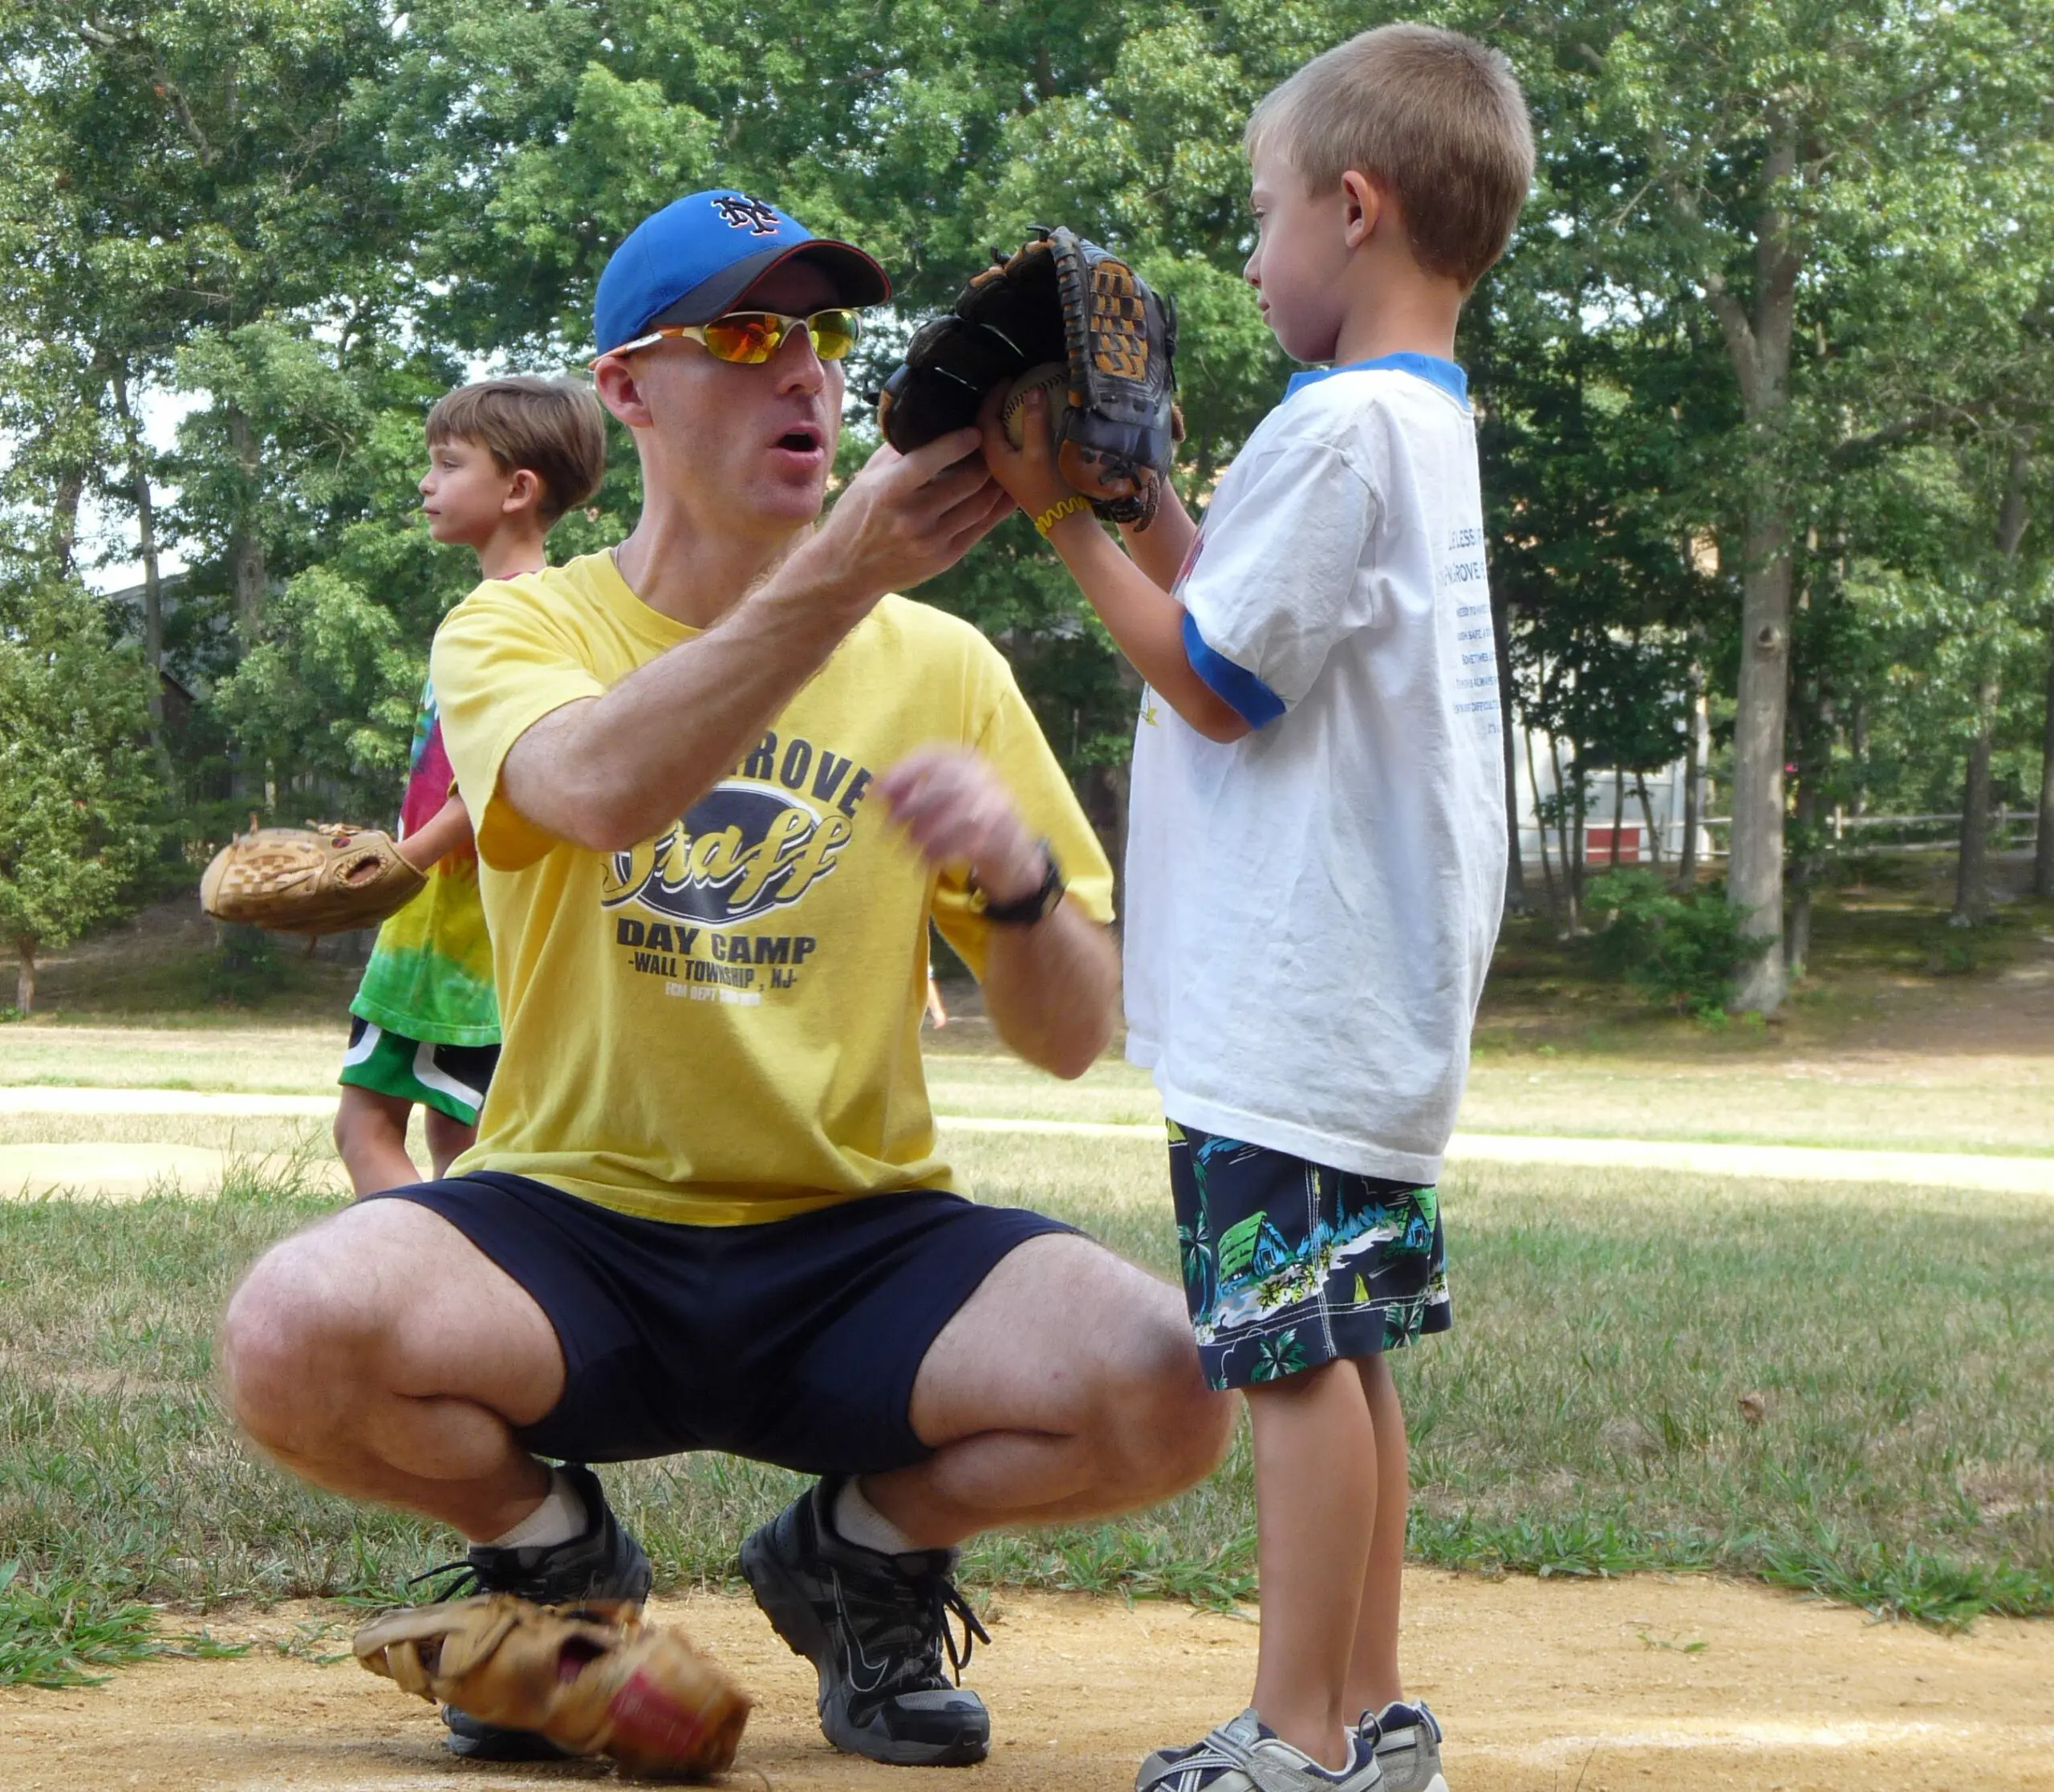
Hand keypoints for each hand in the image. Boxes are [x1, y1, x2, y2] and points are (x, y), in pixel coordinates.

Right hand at [803, 428, 1014, 601]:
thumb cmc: (856, 515)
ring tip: (1003, 464)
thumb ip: (899, 452)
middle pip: (966, 482)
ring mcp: (932, 541)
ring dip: (997, 482)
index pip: (929, 462)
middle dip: (986, 459)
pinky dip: (997, 507)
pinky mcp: (945, 558)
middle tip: (995, 444)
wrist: (847, 570)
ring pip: (981, 505)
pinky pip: (981, 527)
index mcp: (889, 492)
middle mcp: (912, 518)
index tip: (976, 430)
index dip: (958, 443)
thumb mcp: (868, 478)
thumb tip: (933, 422)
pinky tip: (1005, 491)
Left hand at [877, 748, 1045, 901]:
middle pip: (944, 785)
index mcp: (969, 761)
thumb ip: (911, 790)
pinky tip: (925, 862)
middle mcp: (986, 777)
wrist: (1015, 854)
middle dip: (911, 806)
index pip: (935, 755)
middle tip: (889, 826)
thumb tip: (874, 788)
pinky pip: (967, 844)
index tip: (878, 788)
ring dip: (925, 834)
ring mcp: (998, 805)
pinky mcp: (1004, 836)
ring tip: (908, 847)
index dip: (904, 771)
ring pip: (956, 816)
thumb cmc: (969, 819)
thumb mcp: (944, 798)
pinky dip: (940, 854)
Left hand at [977, 385, 1076, 524]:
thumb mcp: (1040, 453)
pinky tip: (1031, 423)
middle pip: (988, 426)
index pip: (985, 418)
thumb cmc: (1049, 489)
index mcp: (993, 456)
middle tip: (1014, 385)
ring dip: (1007, 416)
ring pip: (999, 435)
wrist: (1063, 522)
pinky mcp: (1019, 473)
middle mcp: (994, 462)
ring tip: (1021, 399)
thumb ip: (1034, 421)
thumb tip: (1033, 390)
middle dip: (998, 403)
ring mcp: (1007, 468)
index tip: (1009, 378)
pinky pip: (1012, 443)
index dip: (994, 395)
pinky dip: (1017, 428)